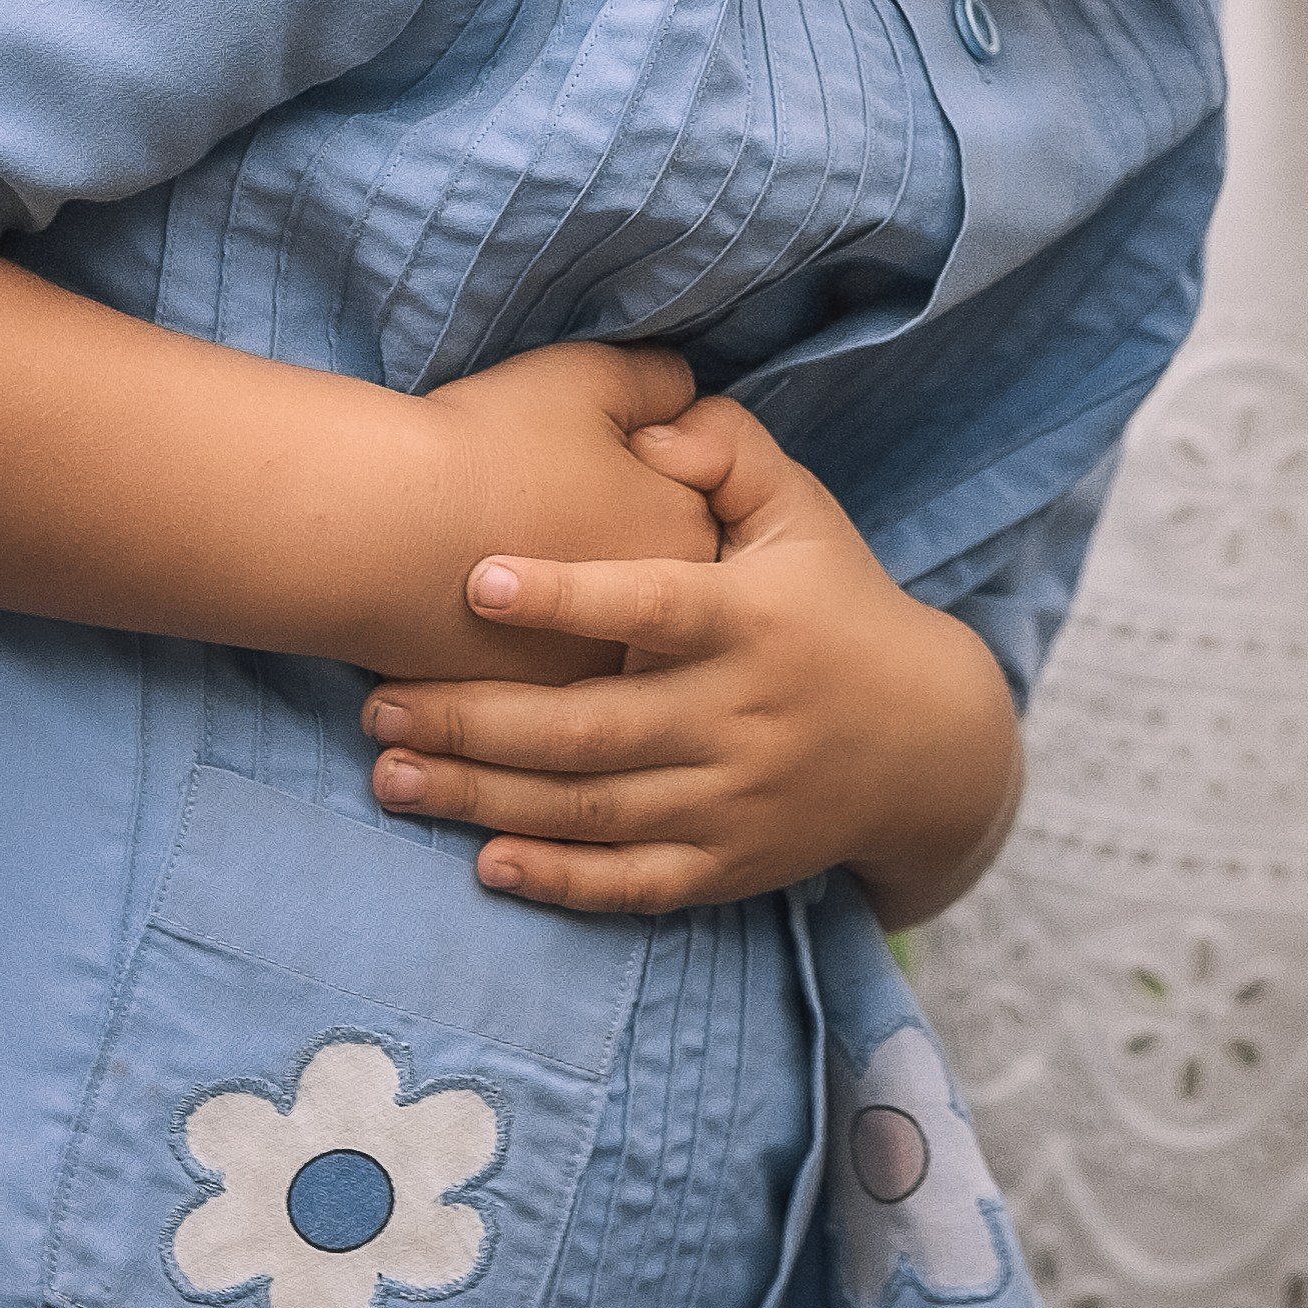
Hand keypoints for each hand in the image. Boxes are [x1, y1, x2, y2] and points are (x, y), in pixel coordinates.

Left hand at [363, 399, 1022, 924]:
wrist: (930, 745)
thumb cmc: (842, 605)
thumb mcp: (805, 512)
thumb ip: (731, 452)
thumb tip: (656, 422)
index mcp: (751, 620)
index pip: (648, 606)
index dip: (564, 596)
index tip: (475, 577)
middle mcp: (739, 717)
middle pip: (589, 728)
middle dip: (473, 719)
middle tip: (377, 702)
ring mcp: (732, 802)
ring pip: (590, 811)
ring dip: (482, 797)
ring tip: (391, 772)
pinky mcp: (727, 866)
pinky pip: (631, 884)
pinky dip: (557, 881)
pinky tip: (484, 861)